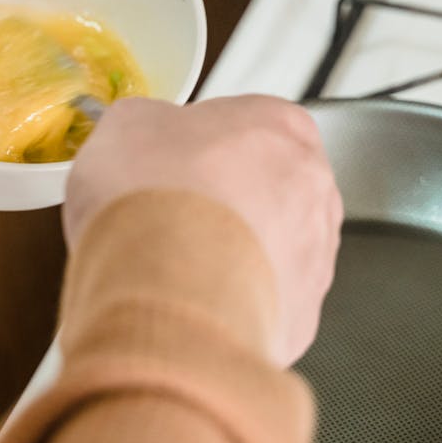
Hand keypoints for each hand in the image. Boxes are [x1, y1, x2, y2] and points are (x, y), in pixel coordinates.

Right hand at [63, 95, 341, 364]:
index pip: (248, 124)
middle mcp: (314, 189)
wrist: (165, 291)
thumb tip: (143, 138)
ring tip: (171, 263)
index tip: (169, 158)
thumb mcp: (126, 124)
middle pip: (265, 187)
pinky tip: (188, 301)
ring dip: (227, 253)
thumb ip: (151, 124)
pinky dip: (229, 303)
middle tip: (168, 211)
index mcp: (281, 127)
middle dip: (221, 200)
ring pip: (267, 248)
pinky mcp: (301, 318)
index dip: (200, 143)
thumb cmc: (155, 198)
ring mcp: (315, 258)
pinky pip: (262, 302)